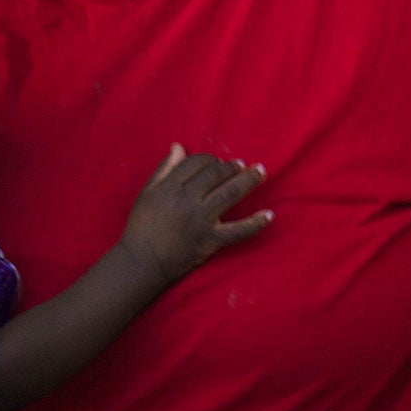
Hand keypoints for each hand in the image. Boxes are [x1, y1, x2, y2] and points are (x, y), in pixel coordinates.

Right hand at [117, 145, 271, 288]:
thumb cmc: (142, 226)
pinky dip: (255, 223)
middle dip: (231, 166)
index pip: (196, 163)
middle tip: (242, 165)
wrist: (141, 263)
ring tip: (260, 172)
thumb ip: (164, 169)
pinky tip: (270, 215)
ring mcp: (201, 221)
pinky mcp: (210, 241)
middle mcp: (187, 201)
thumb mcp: (147, 194)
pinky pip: (238, 231)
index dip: (210, 159)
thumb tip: (178, 146)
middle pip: (216, 174)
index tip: (217, 163)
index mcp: (169, 188)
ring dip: (248, 180)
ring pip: (230, 193)